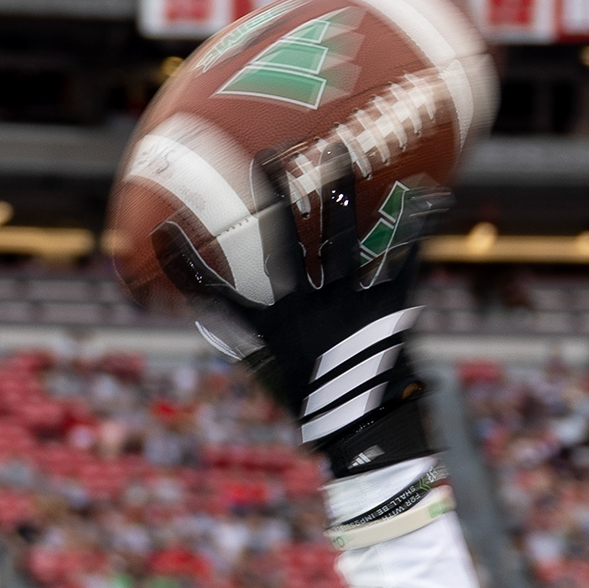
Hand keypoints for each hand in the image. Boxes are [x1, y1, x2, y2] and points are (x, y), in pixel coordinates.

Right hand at [154, 144, 444, 484]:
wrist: (368, 433)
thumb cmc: (317, 402)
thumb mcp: (275, 373)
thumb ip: (253, 339)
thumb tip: (220, 316)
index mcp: (274, 327)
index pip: (218, 293)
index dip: (187, 265)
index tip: (162, 230)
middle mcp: (307, 310)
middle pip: (284, 244)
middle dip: (274, 199)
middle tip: (269, 155)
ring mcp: (348, 307)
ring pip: (340, 242)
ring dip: (339, 196)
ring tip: (340, 154)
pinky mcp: (389, 310)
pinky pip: (402, 262)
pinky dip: (414, 230)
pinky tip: (426, 198)